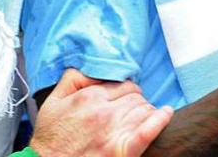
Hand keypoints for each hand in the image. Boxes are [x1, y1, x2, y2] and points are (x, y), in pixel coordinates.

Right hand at [30, 69, 172, 156]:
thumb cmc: (51, 138)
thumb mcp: (53, 101)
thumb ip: (72, 79)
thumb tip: (93, 68)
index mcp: (90, 97)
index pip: (122, 84)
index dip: (125, 90)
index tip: (124, 97)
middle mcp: (104, 112)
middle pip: (136, 96)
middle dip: (135, 100)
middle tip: (131, 109)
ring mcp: (115, 131)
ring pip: (144, 109)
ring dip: (145, 111)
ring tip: (141, 116)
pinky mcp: (124, 150)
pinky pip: (149, 130)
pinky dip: (161, 119)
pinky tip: (166, 113)